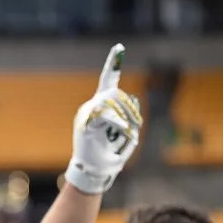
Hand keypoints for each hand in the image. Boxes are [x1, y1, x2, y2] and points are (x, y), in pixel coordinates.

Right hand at [65, 43, 142, 194]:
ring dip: (125, 116)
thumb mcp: (126, 136)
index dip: (114, 64)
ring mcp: (87, 115)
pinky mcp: (85, 124)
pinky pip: (106, 115)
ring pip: (112, 102)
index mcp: (100, 107)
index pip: (108, 81)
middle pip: (116, 94)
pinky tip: (126, 130)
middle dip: (129, 109)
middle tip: (136, 125)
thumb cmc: (108, 157)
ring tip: (129, 132)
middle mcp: (91, 107)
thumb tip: (135, 102)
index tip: (120, 48)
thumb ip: (131, 118)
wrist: (93, 174)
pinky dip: (118, 122)